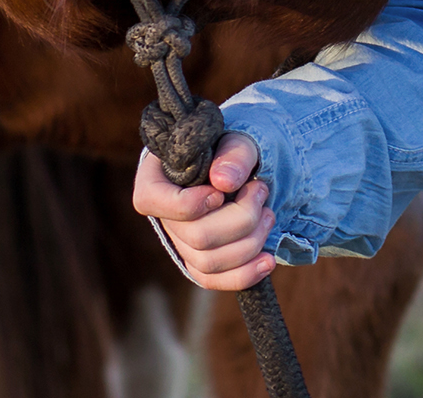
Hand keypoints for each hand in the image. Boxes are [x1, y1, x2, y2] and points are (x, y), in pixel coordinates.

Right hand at [131, 132, 275, 290]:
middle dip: (241, 218)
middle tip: (260, 191)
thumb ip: (233, 153)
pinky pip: (214, 281)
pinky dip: (245, 274)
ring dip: (250, 241)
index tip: (220, 191)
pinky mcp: (199, 263)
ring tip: (268, 214)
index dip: (190, 203)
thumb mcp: (235, 140)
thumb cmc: (229, 151)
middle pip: (196, 236)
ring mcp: (180, 244)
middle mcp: (163, 217)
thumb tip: (224, 181)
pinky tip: (267, 261)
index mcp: (155, 180)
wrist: (237, 169)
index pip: (154, 201)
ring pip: (209, 262)